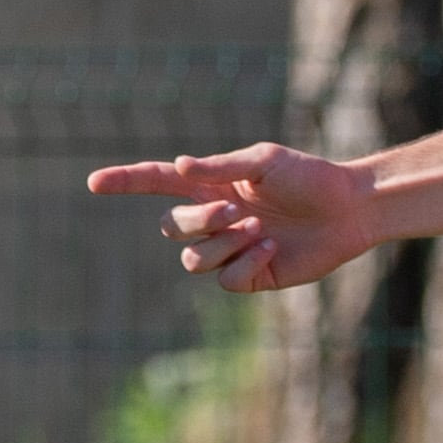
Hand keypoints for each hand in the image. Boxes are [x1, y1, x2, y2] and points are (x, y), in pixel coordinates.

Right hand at [83, 143, 378, 294]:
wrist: (348, 208)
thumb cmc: (309, 176)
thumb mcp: (264, 161)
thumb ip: (220, 166)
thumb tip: (180, 164)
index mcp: (211, 185)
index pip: (157, 182)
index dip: (125, 182)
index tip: (93, 182)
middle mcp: (214, 219)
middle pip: (171, 228)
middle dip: (198, 221)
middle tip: (237, 211)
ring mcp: (230, 250)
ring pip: (193, 260)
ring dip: (223, 244)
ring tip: (261, 230)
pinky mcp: (252, 276)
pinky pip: (226, 281)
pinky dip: (245, 264)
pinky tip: (271, 251)